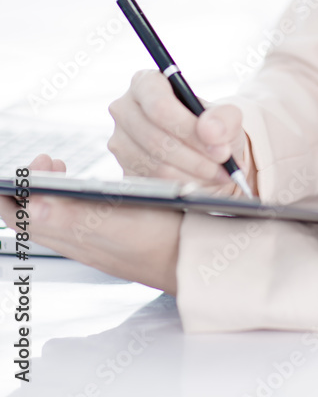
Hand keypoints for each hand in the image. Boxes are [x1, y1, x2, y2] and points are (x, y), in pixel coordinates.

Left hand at [0, 155, 181, 292]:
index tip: (42, 161)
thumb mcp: (121, 225)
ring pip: (52, 217)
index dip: (19, 188)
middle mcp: (77, 242)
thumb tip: (32, 206)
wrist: (194, 260)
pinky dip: (71, 198)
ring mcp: (93, 242)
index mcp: (73, 237)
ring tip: (61, 168)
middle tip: (50, 160)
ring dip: (49, 190)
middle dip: (32, 185)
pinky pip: (75, 219)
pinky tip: (90, 188)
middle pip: (33, 216)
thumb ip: (76, 218)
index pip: (23, 217)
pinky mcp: (110, 238)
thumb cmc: (163, 243)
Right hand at [108, 70, 258, 195]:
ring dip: (192, 176)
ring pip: (156, 166)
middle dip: (197, 158)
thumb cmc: (210, 126)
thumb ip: (225, 118)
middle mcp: (125, 110)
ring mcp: (121, 141)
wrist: (201, 148)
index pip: (159, 106)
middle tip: (224, 168)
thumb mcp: (225, 116)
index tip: (220, 148)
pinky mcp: (124, 169)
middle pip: (157, 140)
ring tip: (218, 176)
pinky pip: (153, 184)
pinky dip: (182, 188)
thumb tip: (210, 131)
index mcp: (146, 83)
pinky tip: (203, 184)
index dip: (189, 129)